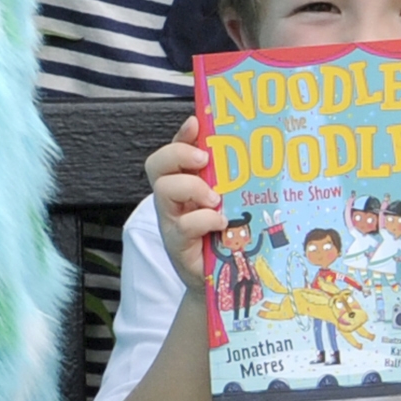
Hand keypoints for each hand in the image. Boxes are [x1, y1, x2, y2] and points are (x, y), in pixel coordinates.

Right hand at [146, 131, 221, 292]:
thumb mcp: (229, 201)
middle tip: (203, 160)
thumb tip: (244, 150)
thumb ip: (229, 179)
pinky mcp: (177, 243)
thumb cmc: (226, 236)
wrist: (222, 278)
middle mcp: (172, 199)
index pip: (174, 150)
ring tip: (214, 198)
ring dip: (191, 187)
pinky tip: (220, 222)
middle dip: (179, 154)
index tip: (196, 122)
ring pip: (164, 189)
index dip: (182, 134)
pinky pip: (183, 224)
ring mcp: (171, 220)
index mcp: (184, 183)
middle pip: (156, 164)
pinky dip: (204, 219)